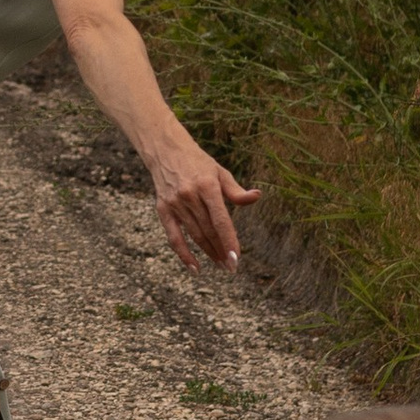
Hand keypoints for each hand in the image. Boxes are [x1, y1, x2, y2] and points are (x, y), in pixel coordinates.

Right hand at [149, 126, 257, 267]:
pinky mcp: (163, 210)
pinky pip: (174, 237)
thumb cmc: (198, 163)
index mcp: (207, 185)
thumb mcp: (220, 172)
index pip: (220, 219)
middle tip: (232, 267)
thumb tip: (256, 197)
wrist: (165, 151)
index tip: (236, 257)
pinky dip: (184, 254)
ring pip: (194, 235)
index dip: (229, 240)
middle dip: (221, 250)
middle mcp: (190, 195)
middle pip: (208, 230)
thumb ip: (236, 191)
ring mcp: (175, 203)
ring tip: (220, 264)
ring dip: (208, 252)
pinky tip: (195, 268)